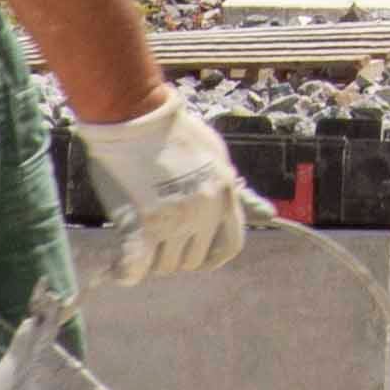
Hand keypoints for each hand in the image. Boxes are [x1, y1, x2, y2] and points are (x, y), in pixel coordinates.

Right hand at [72, 91, 260, 283]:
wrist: (135, 115)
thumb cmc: (176, 133)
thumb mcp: (219, 159)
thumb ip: (240, 193)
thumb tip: (270, 214)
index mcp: (224, 196)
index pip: (229, 247)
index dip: (212, 257)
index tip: (197, 255)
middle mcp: (203, 213)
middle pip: (192, 260)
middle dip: (177, 255)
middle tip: (159, 239)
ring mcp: (172, 221)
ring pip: (164, 265)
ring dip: (151, 260)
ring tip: (140, 241)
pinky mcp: (140, 224)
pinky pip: (135, 267)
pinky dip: (126, 273)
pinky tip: (119, 270)